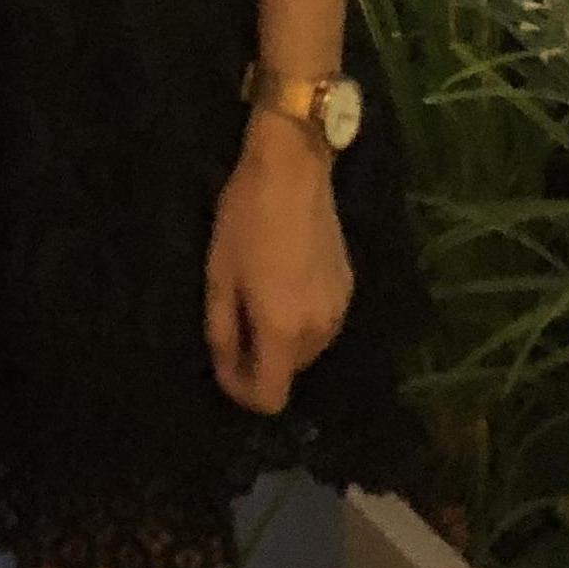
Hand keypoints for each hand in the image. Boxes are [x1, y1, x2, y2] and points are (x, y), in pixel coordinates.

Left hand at [204, 112, 352, 415]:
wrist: (293, 170)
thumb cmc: (246, 220)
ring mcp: (340, 310)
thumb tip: (227, 369)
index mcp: (284, 332)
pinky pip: (320, 322)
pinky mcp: (349, 288)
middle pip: (289, 373)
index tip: (224, 363)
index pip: (271, 397)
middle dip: (260, 359)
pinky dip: (300, 317)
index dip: (242, 390)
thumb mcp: (219, 277)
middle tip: (235, 319)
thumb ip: (223, 333)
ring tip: (258, 295)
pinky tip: (284, 279)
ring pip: (306, 350)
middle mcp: (319, 331)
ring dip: (281, 338)